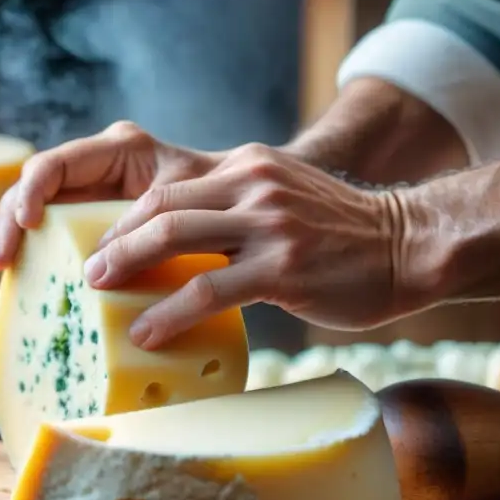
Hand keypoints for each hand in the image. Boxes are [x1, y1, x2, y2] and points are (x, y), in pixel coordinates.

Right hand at [0, 121, 218, 269]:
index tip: (28, 224)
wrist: (250, 210)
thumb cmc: (225, 198)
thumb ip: (159, 218)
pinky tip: (21, 272)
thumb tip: (121, 262)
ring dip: (17, 237)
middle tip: (4, 258)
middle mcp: (101, 167)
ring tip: (5, 266)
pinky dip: (39, 251)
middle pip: (36, 184)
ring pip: (38, 208)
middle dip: (12, 217)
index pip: (58, 162)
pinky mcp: (94, 222)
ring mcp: (94, 194)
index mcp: (122, 150)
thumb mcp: (191, 205)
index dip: (32, 190)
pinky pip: (56, 230)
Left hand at [84, 143, 408, 349]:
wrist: (409, 244)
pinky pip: (208, 289)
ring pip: (175, 238)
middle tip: (89, 271)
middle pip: (160, 207)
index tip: (102, 246)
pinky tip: (147, 332)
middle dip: (115, 240)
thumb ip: (237, 208)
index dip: (125, 219)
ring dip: (127, 266)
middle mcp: (253, 185)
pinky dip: (168, 312)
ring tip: (100, 293)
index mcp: (248, 166)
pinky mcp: (283, 268)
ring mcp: (269, 225)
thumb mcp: (284, 198)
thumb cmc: (342, 234)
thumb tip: (185, 244)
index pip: (168, 187)